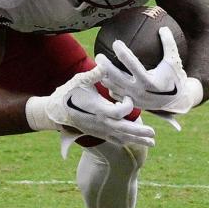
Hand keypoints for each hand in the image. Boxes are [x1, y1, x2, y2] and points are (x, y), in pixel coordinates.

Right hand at [33, 66, 155, 147]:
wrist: (55, 110)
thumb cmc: (68, 93)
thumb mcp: (79, 81)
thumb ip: (94, 74)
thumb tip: (103, 64)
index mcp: (98, 109)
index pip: (120, 111)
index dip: (128, 104)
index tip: (129, 96)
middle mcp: (100, 122)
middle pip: (124, 129)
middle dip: (140, 132)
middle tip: (154, 133)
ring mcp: (98, 129)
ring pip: (121, 137)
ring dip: (137, 139)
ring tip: (152, 143)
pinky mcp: (96, 133)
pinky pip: (113, 140)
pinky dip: (125, 141)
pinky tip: (134, 142)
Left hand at [95, 27, 203, 118]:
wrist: (177, 101)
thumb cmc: (175, 77)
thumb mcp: (174, 61)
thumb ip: (169, 44)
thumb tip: (163, 28)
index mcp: (149, 80)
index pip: (132, 64)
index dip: (122, 52)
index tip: (115, 42)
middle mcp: (139, 90)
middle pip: (116, 77)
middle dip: (105, 66)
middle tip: (99, 56)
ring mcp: (133, 98)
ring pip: (113, 87)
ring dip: (104, 77)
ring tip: (97, 66)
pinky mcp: (131, 103)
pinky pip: (115, 95)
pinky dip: (109, 87)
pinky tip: (103, 78)